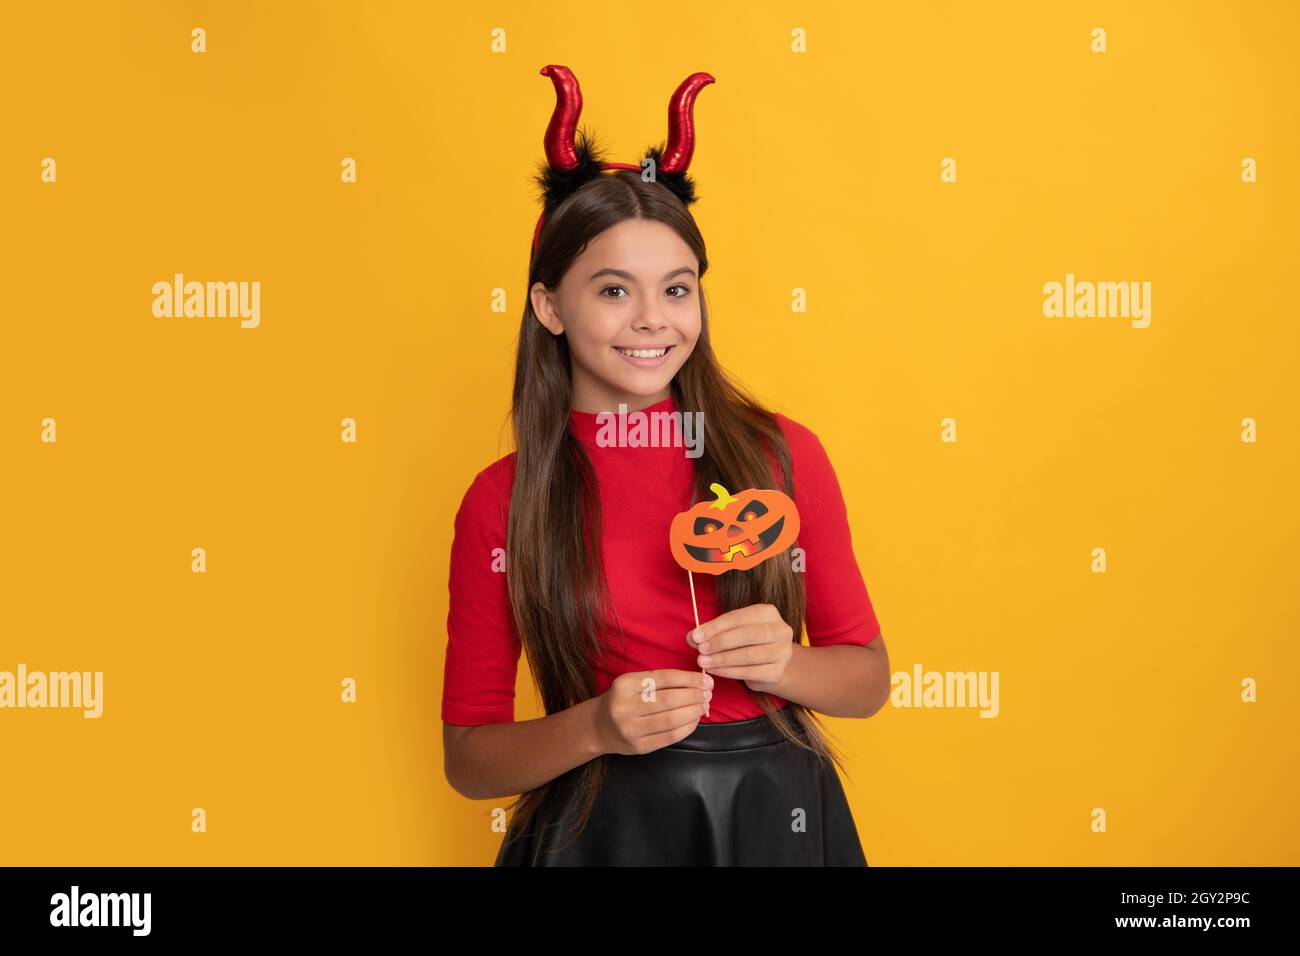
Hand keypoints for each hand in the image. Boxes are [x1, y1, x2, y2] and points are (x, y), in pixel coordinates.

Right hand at [591, 669, 713, 755]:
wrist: (599, 727)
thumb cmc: (623, 700)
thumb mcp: (633, 683)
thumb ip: (660, 681)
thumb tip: (696, 682)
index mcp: (625, 685)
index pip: (664, 678)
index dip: (689, 679)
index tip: (705, 680)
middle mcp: (625, 707)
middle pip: (669, 700)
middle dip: (694, 696)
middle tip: (708, 693)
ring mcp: (631, 729)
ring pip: (671, 720)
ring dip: (694, 712)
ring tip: (704, 706)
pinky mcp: (639, 747)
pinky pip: (670, 737)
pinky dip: (687, 728)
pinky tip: (694, 720)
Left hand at [687, 603, 794, 692]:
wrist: (770, 665)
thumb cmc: (747, 643)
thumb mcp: (732, 631)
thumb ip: (713, 632)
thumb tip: (692, 637)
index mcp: (768, 612)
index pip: (738, 617)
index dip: (715, 627)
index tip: (696, 636)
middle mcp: (780, 630)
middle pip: (748, 634)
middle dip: (720, 642)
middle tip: (700, 649)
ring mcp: (783, 652)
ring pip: (749, 655)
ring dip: (722, 659)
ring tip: (703, 662)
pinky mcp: (777, 672)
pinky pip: (750, 672)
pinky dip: (729, 672)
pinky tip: (714, 671)